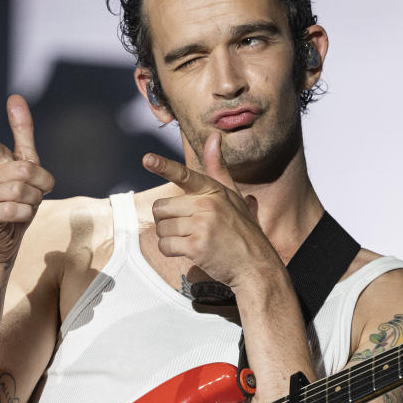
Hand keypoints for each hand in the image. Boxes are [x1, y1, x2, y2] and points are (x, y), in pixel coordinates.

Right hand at [0, 94, 53, 267]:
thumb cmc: (16, 200)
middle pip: (25, 170)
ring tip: (24, 206)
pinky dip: (26, 214)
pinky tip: (18, 217)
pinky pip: (17, 210)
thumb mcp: (25, 166)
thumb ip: (22, 135)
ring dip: (33, 201)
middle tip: (35, 192)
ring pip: (23, 191)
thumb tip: (15, 97)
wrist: (2, 239)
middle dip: (40, 184)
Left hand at [144, 132, 280, 291]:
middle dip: (167, 220)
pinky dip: (171, 251)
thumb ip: (218, 168)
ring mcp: (202, 225)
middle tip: (186, 228)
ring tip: (190, 240)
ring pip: (161, 228)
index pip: (184, 175)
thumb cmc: (242, 230)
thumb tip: (213, 137)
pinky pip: (165, 246)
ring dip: (169, 238)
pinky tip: (188, 252)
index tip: (146, 159)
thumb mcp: (232, 196)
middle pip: (161, 207)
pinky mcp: (197, 246)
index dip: (163, 166)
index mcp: (213, 191)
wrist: (256, 265)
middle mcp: (208, 205)